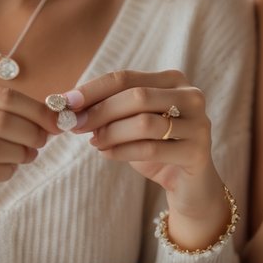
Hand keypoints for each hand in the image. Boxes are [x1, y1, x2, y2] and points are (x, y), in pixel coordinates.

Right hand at [0, 81, 59, 255]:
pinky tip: (8, 170)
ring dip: (21, 153)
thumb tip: (51, 114)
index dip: (36, 109)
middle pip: (1, 119)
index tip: (56, 120)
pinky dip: (6, 171)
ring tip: (27, 157)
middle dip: (32, 131)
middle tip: (43, 141)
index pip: (1, 95)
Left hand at [68, 69, 228, 246]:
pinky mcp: (197, 151)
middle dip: (100, 111)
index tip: (65, 102)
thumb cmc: (156, 148)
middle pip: (137, 96)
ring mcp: (198, 123)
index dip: (93, 89)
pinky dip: (123, 151)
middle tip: (74, 125)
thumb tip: (70, 105)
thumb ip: (109, 110)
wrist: (190, 184)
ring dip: (111, 133)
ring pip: (144, 122)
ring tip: (94, 142)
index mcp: (173, 80)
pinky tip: (107, 154)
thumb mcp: (132, 123)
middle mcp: (191, 96)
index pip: (126, 78)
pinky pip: (151, 149)